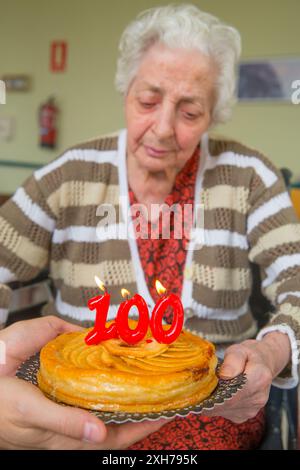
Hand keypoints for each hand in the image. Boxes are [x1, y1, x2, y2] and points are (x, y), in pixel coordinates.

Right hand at [0, 316, 166, 448]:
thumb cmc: (1, 408)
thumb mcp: (29, 413)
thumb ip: (63, 422)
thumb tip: (101, 432)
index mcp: (70, 438)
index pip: (118, 437)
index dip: (145, 426)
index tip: (170, 412)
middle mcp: (75, 427)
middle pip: (118, 423)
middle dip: (142, 409)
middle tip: (164, 389)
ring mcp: (68, 413)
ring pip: (106, 409)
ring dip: (126, 396)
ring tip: (146, 379)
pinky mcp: (60, 400)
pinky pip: (91, 396)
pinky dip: (105, 385)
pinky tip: (112, 372)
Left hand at [202, 332, 290, 423]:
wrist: (262, 363)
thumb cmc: (248, 354)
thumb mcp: (240, 350)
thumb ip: (233, 360)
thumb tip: (224, 375)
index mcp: (260, 378)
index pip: (235, 392)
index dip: (215, 391)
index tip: (203, 385)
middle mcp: (258, 397)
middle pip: (228, 403)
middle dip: (211, 397)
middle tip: (200, 386)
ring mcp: (253, 409)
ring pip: (225, 410)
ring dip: (213, 402)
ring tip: (210, 387)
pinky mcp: (245, 415)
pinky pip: (226, 413)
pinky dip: (218, 405)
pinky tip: (217, 394)